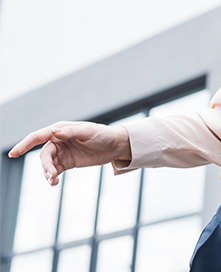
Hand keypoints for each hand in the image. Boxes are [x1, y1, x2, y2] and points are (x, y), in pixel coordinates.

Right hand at [8, 122, 130, 185]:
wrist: (115, 145)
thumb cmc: (102, 134)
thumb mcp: (88, 132)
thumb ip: (71, 132)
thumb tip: (53, 132)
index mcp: (60, 130)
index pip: (37, 136)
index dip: (24, 144)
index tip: (13, 154)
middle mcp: (58, 140)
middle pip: (43, 155)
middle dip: (45, 166)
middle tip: (52, 175)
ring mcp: (62, 152)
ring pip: (47, 164)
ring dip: (48, 173)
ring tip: (54, 181)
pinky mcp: (67, 162)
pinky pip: (54, 171)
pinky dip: (52, 177)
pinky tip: (55, 183)